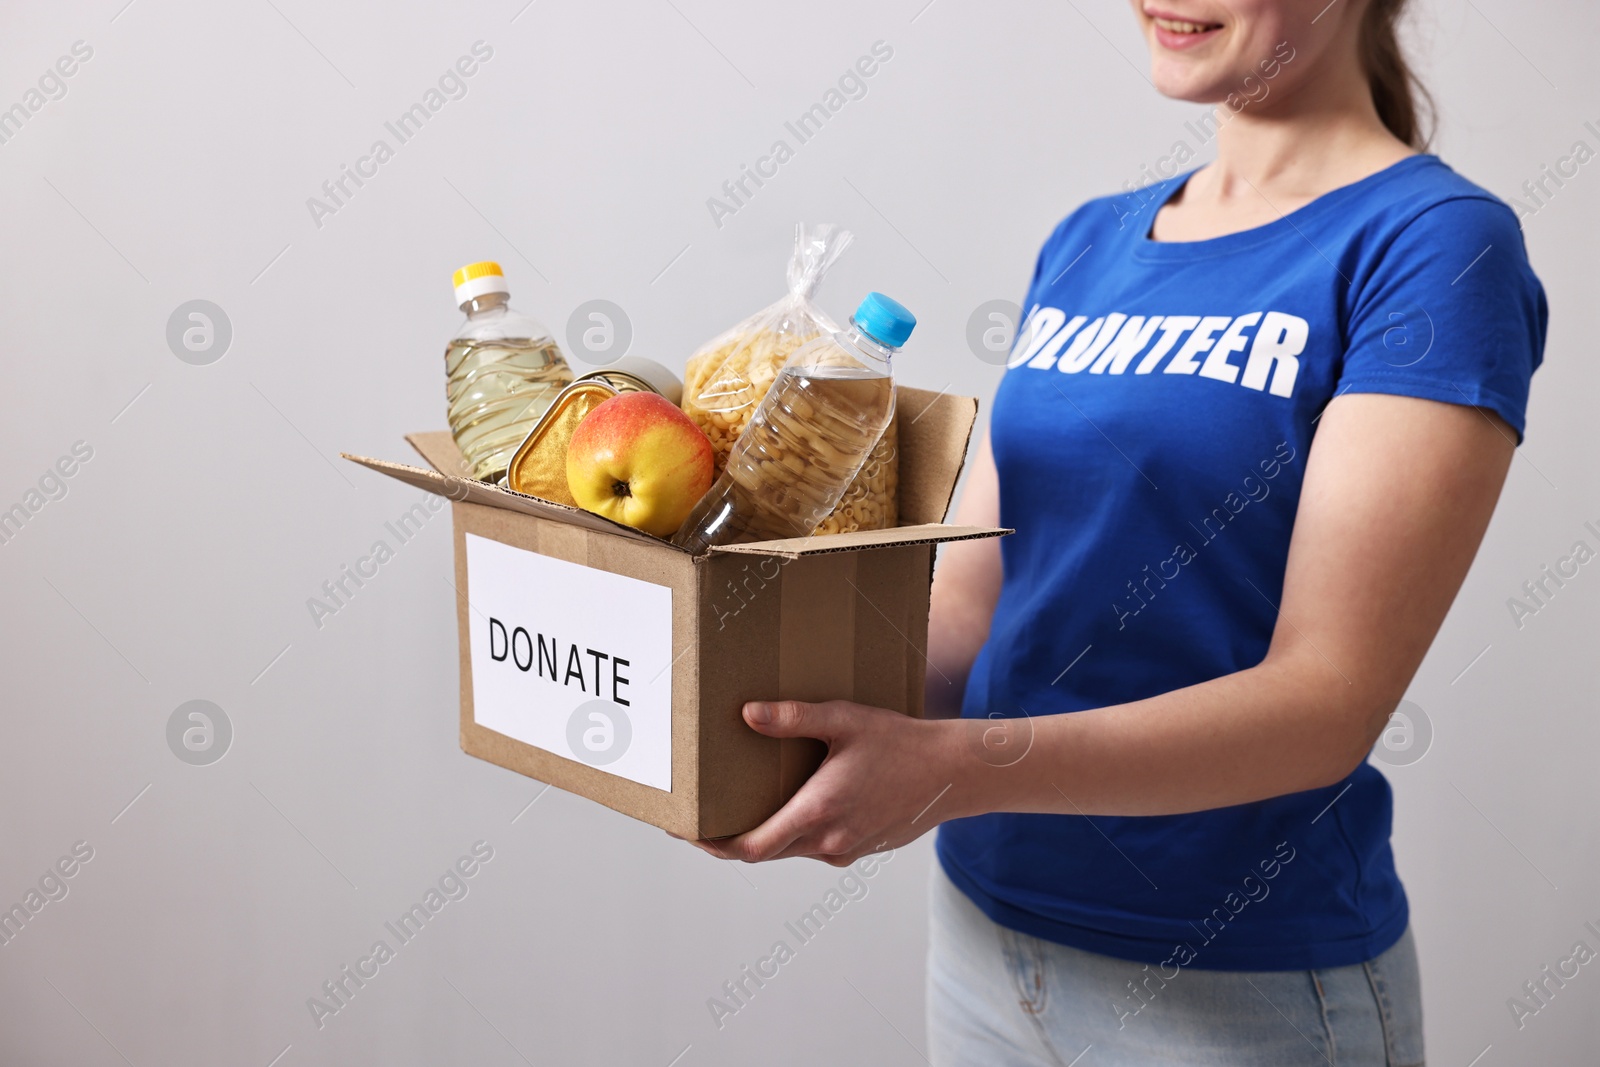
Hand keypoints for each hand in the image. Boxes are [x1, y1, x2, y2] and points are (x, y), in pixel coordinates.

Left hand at [686, 700, 972, 866]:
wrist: (956, 773)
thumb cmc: (902, 742)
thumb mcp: (845, 720)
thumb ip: (793, 718)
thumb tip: (746, 714)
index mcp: (817, 812)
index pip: (749, 847)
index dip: (711, 844)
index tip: (685, 831)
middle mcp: (828, 841)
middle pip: (763, 852)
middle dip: (729, 838)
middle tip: (700, 819)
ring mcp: (846, 848)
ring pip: (790, 849)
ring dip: (764, 834)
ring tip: (741, 807)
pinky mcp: (861, 847)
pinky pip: (816, 845)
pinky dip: (794, 832)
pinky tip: (794, 803)